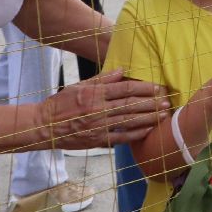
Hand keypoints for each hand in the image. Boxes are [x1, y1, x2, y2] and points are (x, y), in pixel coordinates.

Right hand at [38, 69, 169, 149]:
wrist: (44, 126)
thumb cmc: (61, 104)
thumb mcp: (79, 85)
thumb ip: (101, 79)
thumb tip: (121, 71)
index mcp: (94, 94)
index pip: (124, 89)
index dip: (144, 88)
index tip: (158, 87)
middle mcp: (98, 110)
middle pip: (130, 105)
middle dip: (151, 103)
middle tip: (167, 101)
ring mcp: (98, 126)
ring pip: (129, 121)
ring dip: (148, 118)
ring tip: (163, 114)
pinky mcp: (97, 140)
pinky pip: (120, 137)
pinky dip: (135, 134)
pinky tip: (148, 130)